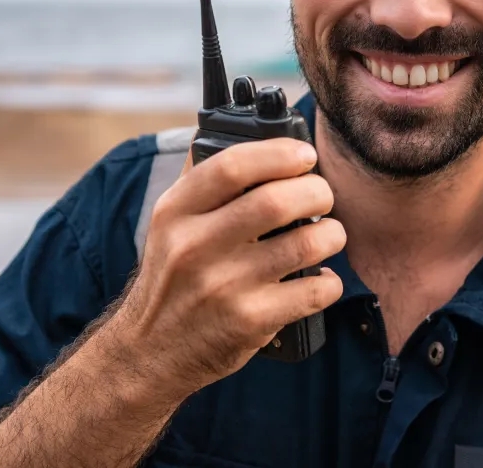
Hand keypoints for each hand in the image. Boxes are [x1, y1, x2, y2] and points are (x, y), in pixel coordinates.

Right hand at [117, 137, 344, 395]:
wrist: (149, 352)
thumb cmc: (172, 277)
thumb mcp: (169, 222)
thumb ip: (202, 179)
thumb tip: (240, 129)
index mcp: (176, 212)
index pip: (233, 166)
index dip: (280, 153)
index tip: (305, 155)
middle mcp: (195, 246)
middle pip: (278, 201)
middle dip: (317, 191)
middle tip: (322, 196)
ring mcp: (223, 287)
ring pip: (306, 244)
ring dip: (333, 234)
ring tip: (330, 234)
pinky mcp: (249, 322)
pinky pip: (314, 291)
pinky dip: (329, 281)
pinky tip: (321, 278)